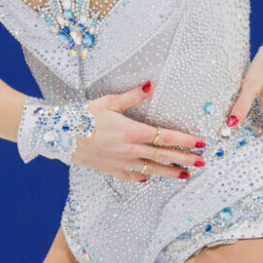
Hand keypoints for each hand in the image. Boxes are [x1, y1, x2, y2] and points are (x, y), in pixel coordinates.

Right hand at [69, 82, 206, 181]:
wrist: (61, 136)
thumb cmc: (83, 117)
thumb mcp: (108, 102)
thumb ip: (132, 96)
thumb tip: (150, 85)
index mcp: (133, 132)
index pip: (166, 137)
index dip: (185, 141)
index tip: (200, 144)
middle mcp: (131, 149)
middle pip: (164, 156)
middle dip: (185, 159)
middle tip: (201, 163)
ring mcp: (122, 162)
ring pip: (151, 169)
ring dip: (170, 172)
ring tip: (184, 175)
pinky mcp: (111, 169)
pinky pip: (130, 176)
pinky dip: (141, 177)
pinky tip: (147, 177)